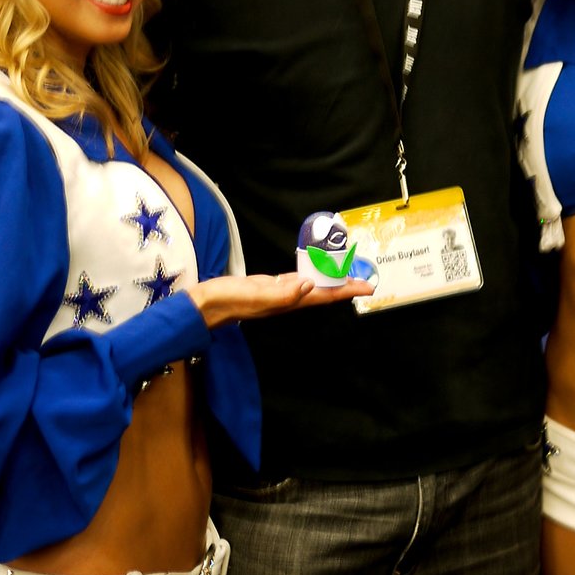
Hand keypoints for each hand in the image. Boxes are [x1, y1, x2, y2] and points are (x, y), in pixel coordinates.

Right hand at [187, 272, 374, 326]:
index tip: (368, 287)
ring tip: (344, 272)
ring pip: (312, 286)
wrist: (207, 304)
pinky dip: (309, 273)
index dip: (347, 291)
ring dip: (329, 280)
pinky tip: (311, 270)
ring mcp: (279, 292)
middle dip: (344, 285)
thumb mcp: (257, 294)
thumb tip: (310, 284)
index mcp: (290, 301)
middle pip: (324, 291)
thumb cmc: (230, 300)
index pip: (326, 295)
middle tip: (363, 278)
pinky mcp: (269, 285)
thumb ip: (283, 292)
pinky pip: (296, 279)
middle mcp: (289, 298)